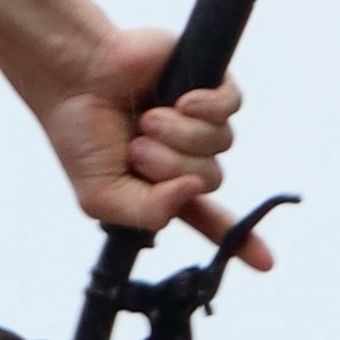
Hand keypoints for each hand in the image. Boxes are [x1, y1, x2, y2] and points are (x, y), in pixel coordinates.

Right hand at [28, 24, 274, 262]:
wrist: (73, 76)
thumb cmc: (80, 134)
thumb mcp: (102, 195)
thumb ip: (147, 212)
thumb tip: (193, 190)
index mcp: (162, 185)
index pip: (206, 217)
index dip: (238, 239)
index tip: (266, 263)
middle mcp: (185, 153)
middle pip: (209, 179)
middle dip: (170, 166)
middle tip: (136, 148)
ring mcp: (198, 118)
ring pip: (220, 143)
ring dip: (178, 134)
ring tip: (146, 119)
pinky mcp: (207, 83)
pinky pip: (230, 106)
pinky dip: (204, 107)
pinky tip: (179, 100)